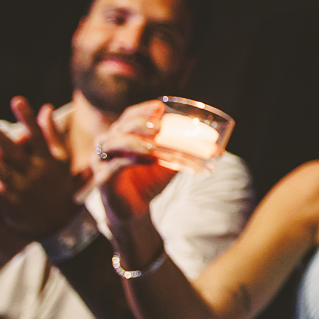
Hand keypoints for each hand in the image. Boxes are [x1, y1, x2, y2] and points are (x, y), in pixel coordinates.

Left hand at [0, 97, 88, 239]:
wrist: (57, 222)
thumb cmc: (59, 184)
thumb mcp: (61, 159)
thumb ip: (51, 133)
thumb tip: (46, 107)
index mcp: (47, 160)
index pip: (37, 135)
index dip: (27, 118)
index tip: (17, 100)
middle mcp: (34, 173)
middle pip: (10, 149)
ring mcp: (21, 188)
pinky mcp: (9, 203)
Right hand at [93, 100, 176, 225]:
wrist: (136, 210)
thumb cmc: (150, 180)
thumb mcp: (168, 162)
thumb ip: (181, 150)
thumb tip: (216, 146)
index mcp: (124, 134)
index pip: (130, 116)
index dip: (143, 110)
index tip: (159, 108)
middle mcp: (109, 143)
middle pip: (120, 126)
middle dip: (139, 122)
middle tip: (158, 125)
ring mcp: (102, 160)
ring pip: (112, 142)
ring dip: (133, 141)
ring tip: (153, 145)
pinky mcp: (102, 178)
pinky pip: (113, 165)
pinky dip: (131, 160)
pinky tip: (148, 160)